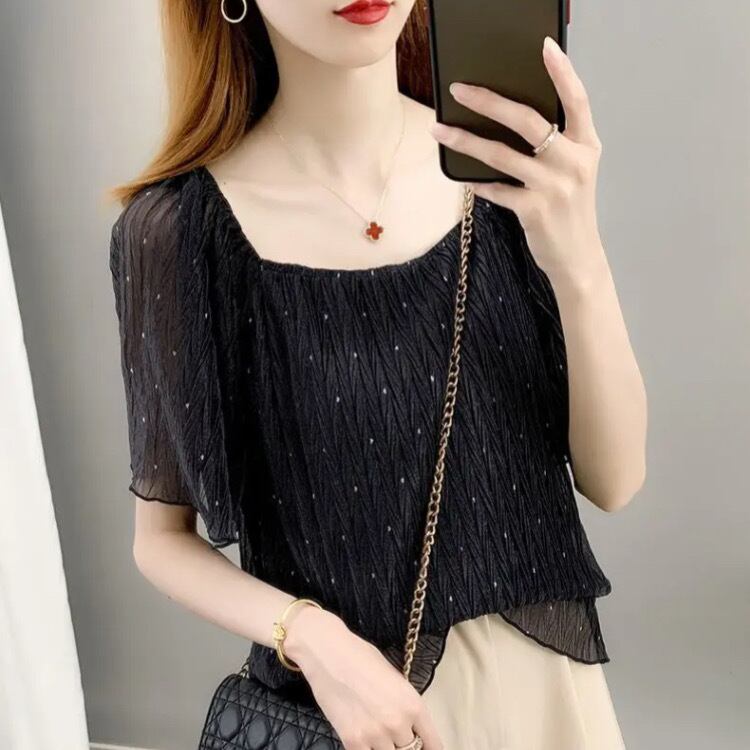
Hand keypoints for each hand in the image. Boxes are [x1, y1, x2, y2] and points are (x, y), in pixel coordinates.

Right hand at [284, 605, 442, 749]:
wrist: (328, 651)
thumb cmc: (360, 656)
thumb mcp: (394, 677)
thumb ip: (405, 704)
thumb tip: (409, 724)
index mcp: (413, 704)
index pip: (433, 742)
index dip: (430, 748)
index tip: (426, 749)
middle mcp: (398, 722)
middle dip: (403, 745)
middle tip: (395, 736)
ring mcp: (375, 734)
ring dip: (385, 748)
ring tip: (377, 734)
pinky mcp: (352, 740)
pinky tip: (364, 742)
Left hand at [429, 36, 606, 289]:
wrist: (578, 257)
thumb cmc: (570, 210)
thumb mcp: (574, 172)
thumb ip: (556, 146)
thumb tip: (510, 119)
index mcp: (586, 146)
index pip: (577, 100)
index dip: (562, 72)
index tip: (544, 47)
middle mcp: (573, 162)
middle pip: (528, 120)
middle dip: (489, 101)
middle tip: (459, 89)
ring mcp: (554, 187)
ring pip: (501, 154)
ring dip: (465, 141)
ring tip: (440, 129)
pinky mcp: (534, 210)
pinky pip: (497, 190)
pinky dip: (478, 183)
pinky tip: (464, 178)